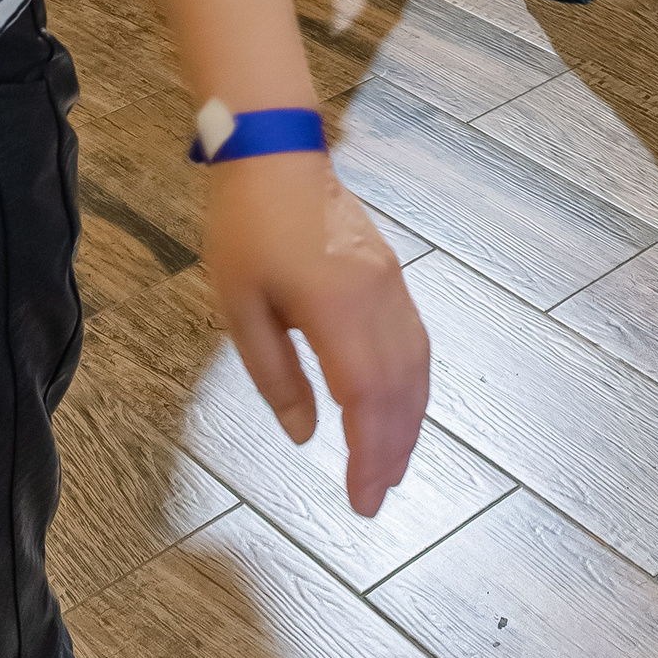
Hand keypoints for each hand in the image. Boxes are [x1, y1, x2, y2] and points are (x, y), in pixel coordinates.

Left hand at [203, 155, 428, 513]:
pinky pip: (415, 341)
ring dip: (409, 422)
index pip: (365, 395)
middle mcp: (377, 298)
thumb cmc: (246, 231)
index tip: (362, 497)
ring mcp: (392, 284)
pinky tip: (401, 410)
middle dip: (392, 449)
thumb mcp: (241, 309)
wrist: (277, 158)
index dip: (369, 452)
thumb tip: (307, 434)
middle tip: (375, 499)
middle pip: (400, 388)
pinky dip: (413, 386)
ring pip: (416, 366)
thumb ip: (276, 375)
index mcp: (336, 308)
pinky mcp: (392, 276)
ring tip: (394, 467)